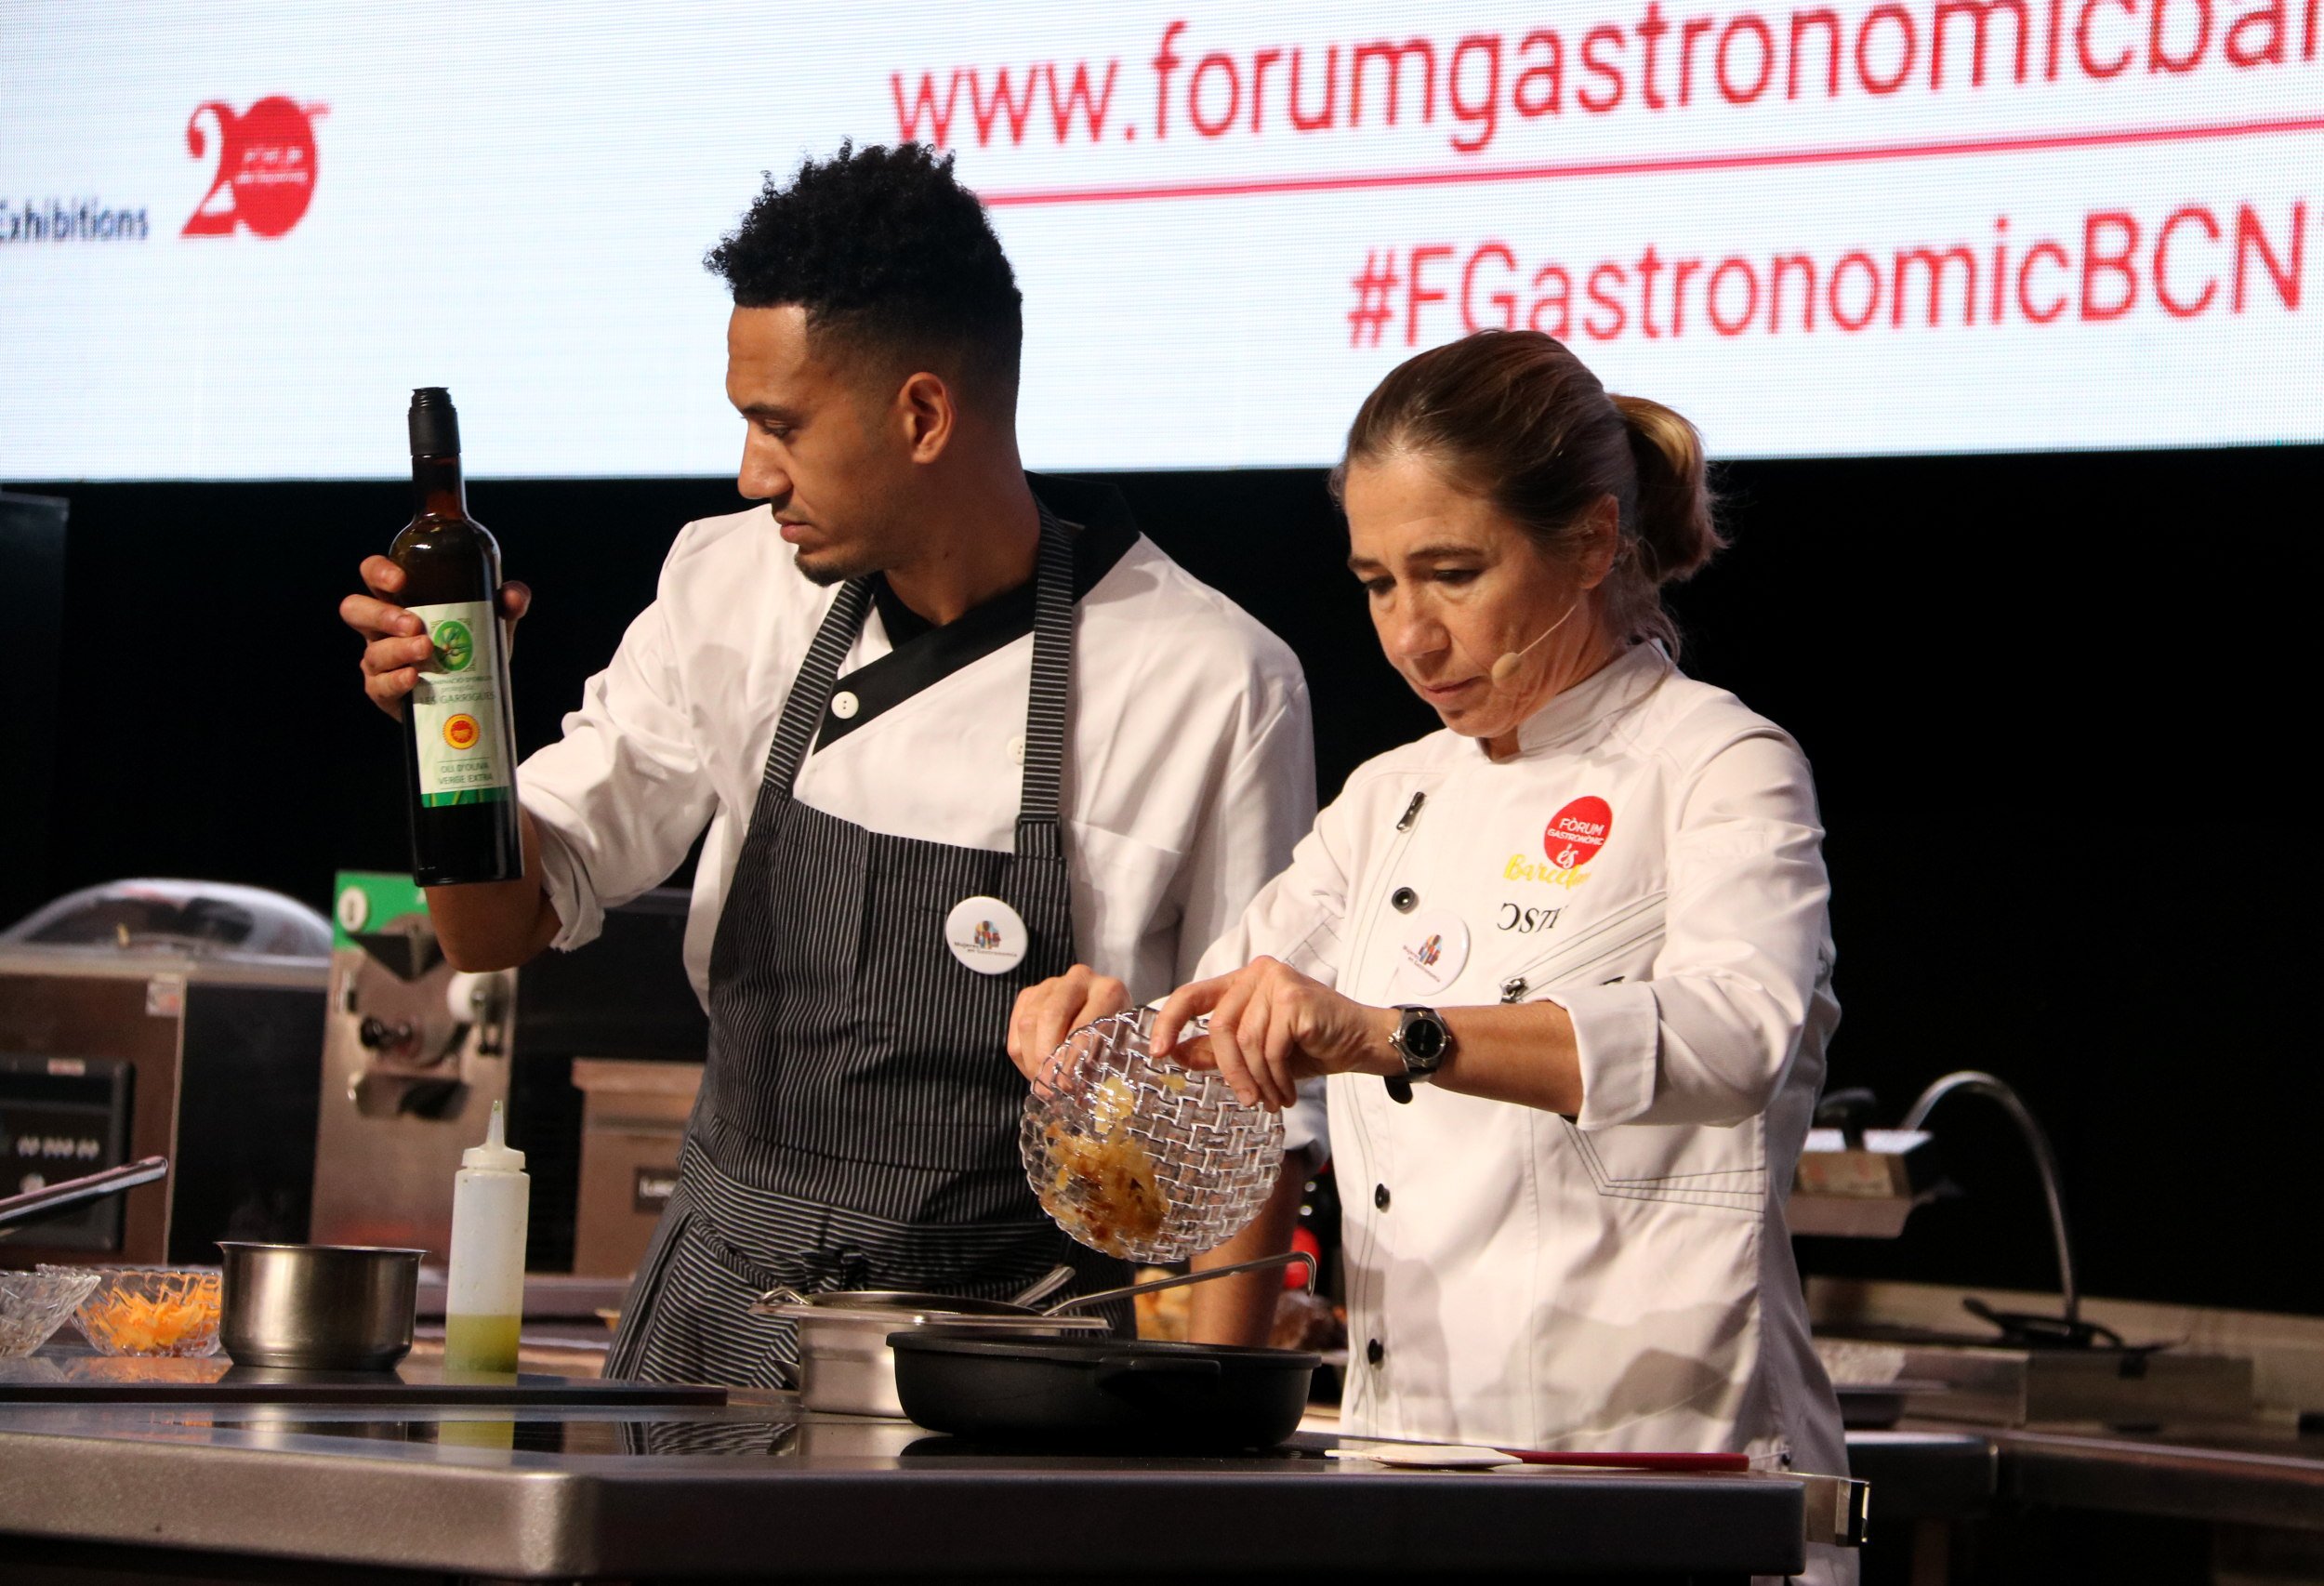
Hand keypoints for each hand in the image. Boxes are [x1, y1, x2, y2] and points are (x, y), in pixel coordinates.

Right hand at [341, 556, 529, 720]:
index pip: (373, 575)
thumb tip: (513, 595)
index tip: (401, 580)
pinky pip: (380, 686)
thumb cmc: (470, 647)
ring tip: (426, 650)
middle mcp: (380, 628)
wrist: (471, 695)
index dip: (379, 572)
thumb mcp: (492, 623)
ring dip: (398, 649)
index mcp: (399, 600)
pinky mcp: (383, 691)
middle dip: (381, 614)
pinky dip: (397, 680)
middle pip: (354, 610)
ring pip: (372, 652)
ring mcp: (378, 660)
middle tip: (414, 623)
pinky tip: (414, 677)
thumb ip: (508, 604)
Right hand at [1006, 965, 1129, 1080]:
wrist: (1103, 1016)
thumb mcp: (1116, 1050)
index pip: (1085, 1024)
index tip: (1067, 1086)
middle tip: (1048, 1084)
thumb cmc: (1113, 1039)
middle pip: (1051, 1015)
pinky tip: (1036, 1069)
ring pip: (1029, 1022)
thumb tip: (1078, 1089)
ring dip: (1032, 1058)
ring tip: (1043, 1083)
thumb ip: (1101, 1062)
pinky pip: (1015, 1027)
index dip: (1073, 1057)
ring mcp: (1051, 984)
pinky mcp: (1030, 994)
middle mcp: (1079, 979)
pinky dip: (1022, 1053)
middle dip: (1046, 1056)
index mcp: (1109, 990)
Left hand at [1149, 956, 1393, 1109]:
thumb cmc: (1309, 1045)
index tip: (1157, 1053)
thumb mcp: (1255, 1051)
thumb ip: (1216, 1049)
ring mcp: (1277, 982)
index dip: (1169, 1023)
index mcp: (1240, 981)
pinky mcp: (1295, 999)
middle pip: (1219, 1026)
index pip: (1191, 995)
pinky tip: (1288, 1092)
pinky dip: (1277, 1078)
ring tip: (1274, 1099)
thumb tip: (1174, 1054)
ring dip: (1258, 1080)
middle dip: (1229, 1071)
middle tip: (1247, 1101)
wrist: (1361, 1042)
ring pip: (1245, 1041)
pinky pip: (1271, 1048)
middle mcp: (1257, 973)